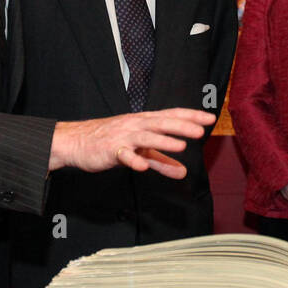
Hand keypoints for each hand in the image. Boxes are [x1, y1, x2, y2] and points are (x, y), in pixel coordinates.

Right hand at [49, 108, 215, 176]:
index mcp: (145, 121)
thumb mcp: (141, 151)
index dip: (191, 116)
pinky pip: (123, 155)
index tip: (209, 118)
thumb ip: (162, 161)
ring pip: (145, 137)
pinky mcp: (110, 150)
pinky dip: (132, 160)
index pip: (171, 115)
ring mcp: (123, 137)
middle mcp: (136, 125)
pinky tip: (142, 167)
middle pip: (162, 123)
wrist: (78, 141)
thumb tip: (183, 172)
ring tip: (181, 146)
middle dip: (182, 126)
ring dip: (163, 141)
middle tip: (201, 130)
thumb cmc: (112, 142)